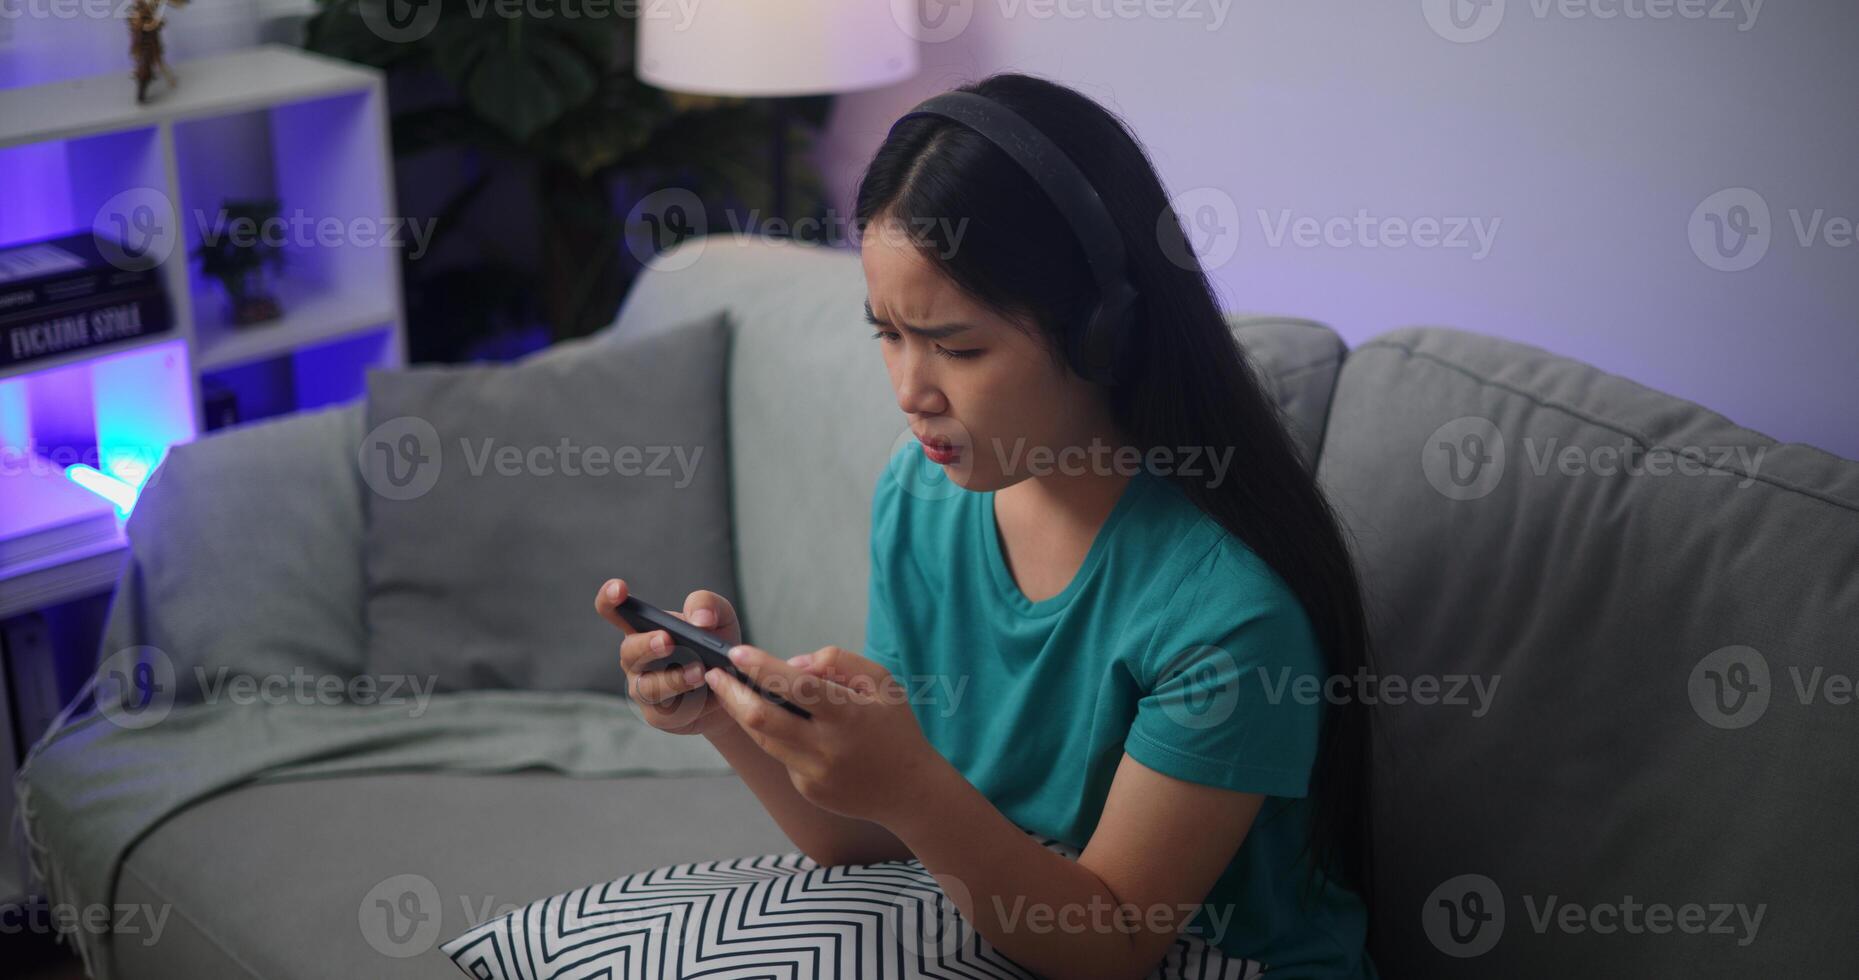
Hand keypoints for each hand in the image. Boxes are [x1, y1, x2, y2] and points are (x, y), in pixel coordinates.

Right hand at [596, 577, 739, 735]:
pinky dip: (687, 700)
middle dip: (647, 644)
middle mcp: (636, 658)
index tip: (619, 588)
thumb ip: (707, 605)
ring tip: (699, 671)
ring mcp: (643, 688)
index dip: (609, 598)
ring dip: (673, 678)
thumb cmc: (716, 647)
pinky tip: (705, 693)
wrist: (733, 690)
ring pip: (647, 685)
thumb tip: (698, 620)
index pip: (614, 611)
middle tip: (667, 640)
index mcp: (644, 628)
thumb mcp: (721, 617)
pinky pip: (665, 710)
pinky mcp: (657, 714)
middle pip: (629, 650)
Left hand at [702, 644, 947, 825]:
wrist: (911, 792)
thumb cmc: (895, 728)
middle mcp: (828, 747)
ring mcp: (815, 773)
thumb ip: (839, 662)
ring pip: (764, 739)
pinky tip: (783, 725)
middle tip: (713, 674)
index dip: (762, 668)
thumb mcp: (882, 683)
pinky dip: (778, 736)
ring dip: (742, 713)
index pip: (797, 686)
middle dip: (731, 693)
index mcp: (850, 715)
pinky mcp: (808, 790)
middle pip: (762, 719)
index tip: (736, 652)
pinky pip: (783, 756)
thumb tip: (792, 663)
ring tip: (729, 690)